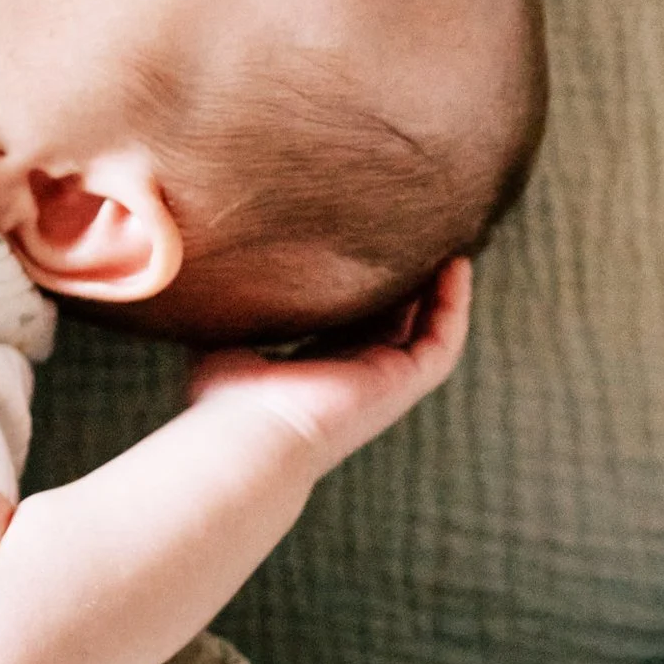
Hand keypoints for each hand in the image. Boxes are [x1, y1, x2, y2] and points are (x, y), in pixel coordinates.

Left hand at [181, 257, 472, 478]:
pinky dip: (453, 304)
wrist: (251, 429)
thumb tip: (207, 269)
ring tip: (447, 241)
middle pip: (393, 321)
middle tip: (416, 233)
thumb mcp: (223, 340)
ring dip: (440, 288)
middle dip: (407, 281)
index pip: (348, 321)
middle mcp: (353, 373)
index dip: (362, 287)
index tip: (366, 245)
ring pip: (426, 328)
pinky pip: (442, 339)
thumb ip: (228, 309)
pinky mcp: (404, 380)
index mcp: (313, 365)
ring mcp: (383, 379)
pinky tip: (456, 265)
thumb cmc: (227, 397)